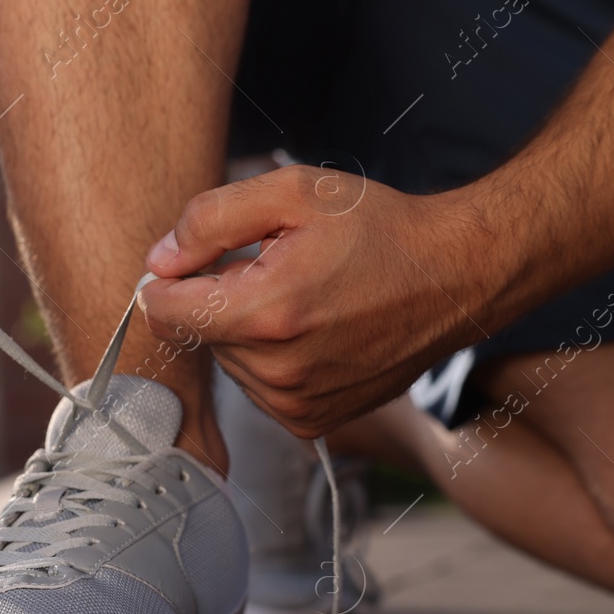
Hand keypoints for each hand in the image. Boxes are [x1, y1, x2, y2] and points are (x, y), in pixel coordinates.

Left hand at [138, 165, 500, 436]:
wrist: (454, 276)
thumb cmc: (378, 229)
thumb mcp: (293, 192)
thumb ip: (210, 220)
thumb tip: (160, 260)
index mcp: (266, 312)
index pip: (165, 310)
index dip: (168, 278)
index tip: (192, 258)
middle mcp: (278, 371)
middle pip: (199, 333)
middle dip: (222, 297)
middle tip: (277, 268)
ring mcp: (296, 404)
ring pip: (229, 361)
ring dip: (249, 330)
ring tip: (304, 298)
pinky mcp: (311, 421)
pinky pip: (259, 387)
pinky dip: (273, 358)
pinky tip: (314, 330)